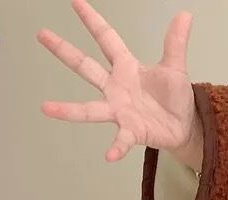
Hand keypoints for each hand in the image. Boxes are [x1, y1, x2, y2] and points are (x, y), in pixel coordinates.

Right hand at [38, 0, 202, 164]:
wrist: (184, 126)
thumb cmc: (174, 97)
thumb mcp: (175, 67)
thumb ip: (176, 42)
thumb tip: (185, 14)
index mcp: (126, 67)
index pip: (106, 39)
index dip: (92, 21)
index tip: (75, 2)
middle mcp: (116, 88)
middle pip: (85, 66)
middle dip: (64, 51)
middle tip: (42, 34)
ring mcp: (120, 111)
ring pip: (89, 109)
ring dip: (68, 110)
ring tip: (46, 108)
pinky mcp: (131, 131)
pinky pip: (121, 140)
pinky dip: (116, 148)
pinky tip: (109, 156)